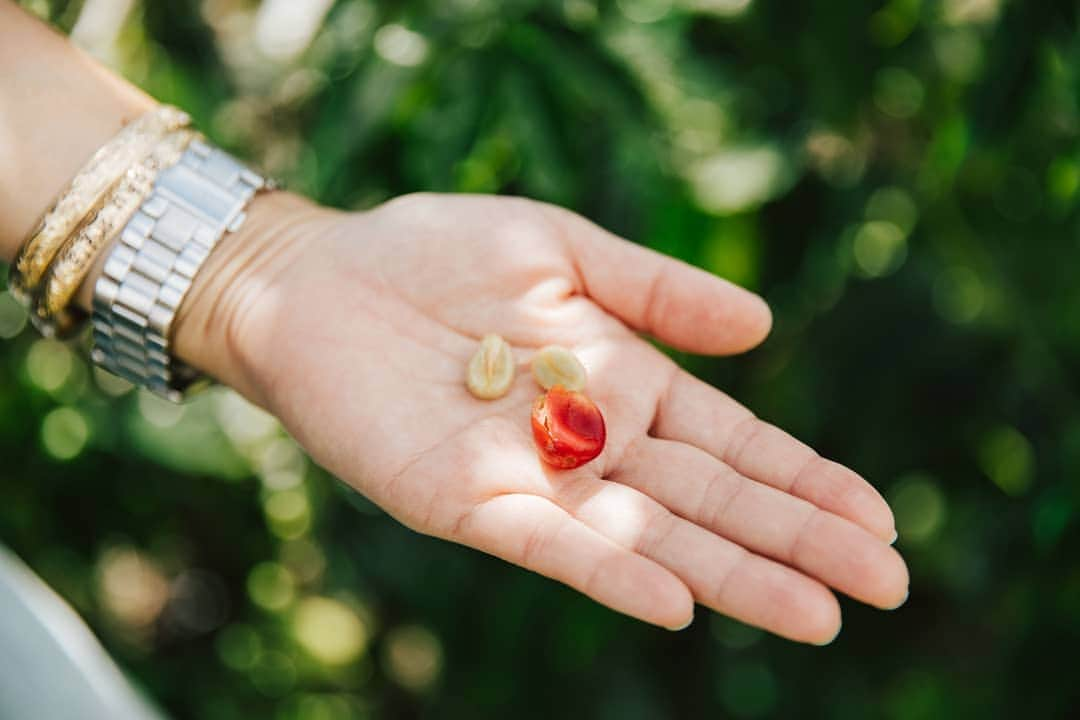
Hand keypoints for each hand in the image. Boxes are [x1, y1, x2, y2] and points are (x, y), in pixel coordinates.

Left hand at [180, 191, 907, 643]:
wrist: (318, 278)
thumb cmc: (434, 253)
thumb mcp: (561, 246)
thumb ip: (656, 288)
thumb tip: (764, 325)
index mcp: (622, 379)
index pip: (733, 439)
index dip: (803, 478)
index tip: (876, 516)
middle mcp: (590, 440)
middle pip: (711, 499)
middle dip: (796, 540)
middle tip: (885, 585)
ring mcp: (532, 479)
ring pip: (648, 535)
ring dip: (730, 575)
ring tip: (816, 615)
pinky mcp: (465, 502)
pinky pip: (548, 545)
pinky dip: (611, 571)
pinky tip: (675, 600)